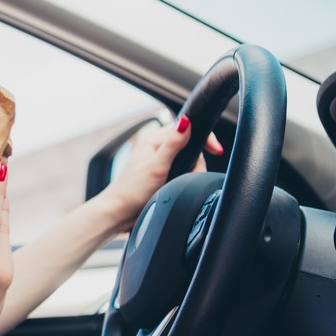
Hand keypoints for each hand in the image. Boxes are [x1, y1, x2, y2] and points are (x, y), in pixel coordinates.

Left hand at [102, 115, 223, 229]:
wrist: (119, 213)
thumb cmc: (132, 191)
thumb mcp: (157, 166)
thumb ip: (173, 144)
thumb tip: (187, 121)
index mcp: (154, 139)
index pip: (186, 128)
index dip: (203, 138)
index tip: (216, 150)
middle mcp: (156, 148)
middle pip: (191, 147)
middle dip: (196, 163)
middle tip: (191, 177)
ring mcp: (159, 161)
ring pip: (188, 161)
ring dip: (190, 174)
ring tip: (179, 185)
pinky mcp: (161, 175)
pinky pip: (182, 172)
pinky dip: (185, 179)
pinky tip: (178, 187)